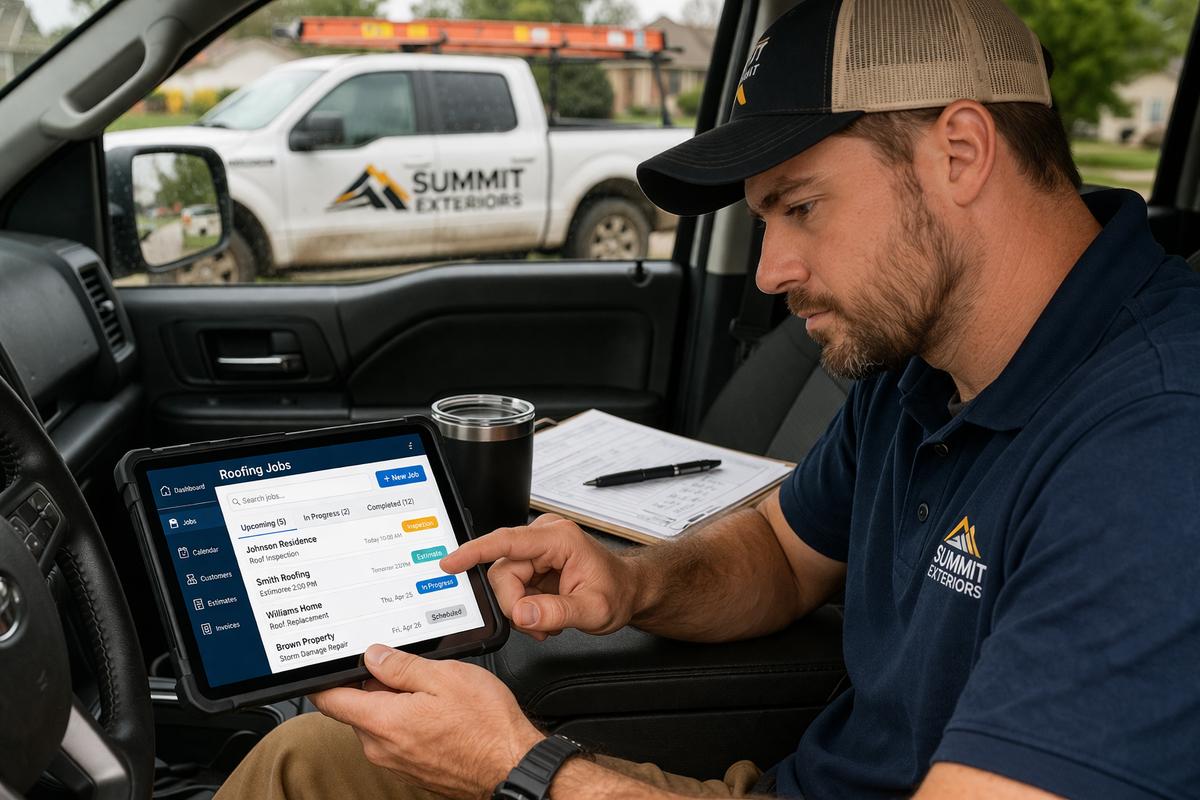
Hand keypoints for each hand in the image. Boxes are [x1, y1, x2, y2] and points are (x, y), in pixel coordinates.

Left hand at [311, 644, 543, 799]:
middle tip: (409, 668)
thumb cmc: (486, 726)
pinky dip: (408, 721)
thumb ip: (402, 665)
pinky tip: (438, 713)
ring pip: (379, 723)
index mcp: (383, 722)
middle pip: (357, 708)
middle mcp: (382, 748)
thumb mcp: (446, 677)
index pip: (329, 700)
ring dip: (395, 703)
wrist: (513, 765)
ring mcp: (396, 763)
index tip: (329, 663)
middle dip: (374, 685)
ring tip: (432, 692)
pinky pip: (396, 739)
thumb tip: (373, 656)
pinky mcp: (411, 770)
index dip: (325, 678)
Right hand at [440, 514, 637, 640]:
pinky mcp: (532, 562)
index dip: (474, 552)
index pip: (507, 542)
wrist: (627, 590)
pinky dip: (523, 605)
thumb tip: (523, 614)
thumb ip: (557, 613)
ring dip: (520, 607)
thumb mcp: (593, 610)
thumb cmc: (617, 592)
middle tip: (538, 624)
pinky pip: (512, 586)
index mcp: (559, 539)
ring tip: (546, 620)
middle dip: (515, 604)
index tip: (451, 563)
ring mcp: (537, 549)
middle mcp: (544, 537)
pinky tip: (542, 613)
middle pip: (503, 571)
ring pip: (504, 581)